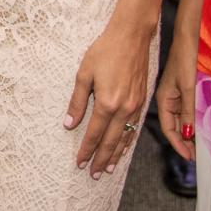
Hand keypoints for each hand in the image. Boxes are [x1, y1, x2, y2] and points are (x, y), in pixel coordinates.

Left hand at [66, 17, 154, 176]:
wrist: (131, 36)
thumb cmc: (105, 51)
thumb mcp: (84, 74)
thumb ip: (77, 102)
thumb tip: (69, 124)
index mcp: (107, 103)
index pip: (94, 134)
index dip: (86, 150)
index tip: (79, 163)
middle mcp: (123, 108)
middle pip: (111, 141)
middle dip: (100, 159)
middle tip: (93, 174)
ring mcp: (135, 105)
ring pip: (125, 137)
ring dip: (116, 154)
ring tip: (107, 168)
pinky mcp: (142, 100)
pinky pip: (134, 127)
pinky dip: (128, 141)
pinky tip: (123, 147)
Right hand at [156, 35, 198, 162]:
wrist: (187, 38)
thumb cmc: (185, 60)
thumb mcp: (188, 88)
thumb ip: (188, 111)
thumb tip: (188, 133)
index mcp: (164, 100)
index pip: (169, 129)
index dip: (178, 144)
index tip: (188, 157)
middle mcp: (167, 100)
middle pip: (174, 126)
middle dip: (183, 142)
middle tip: (195, 156)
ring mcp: (174, 95)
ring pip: (180, 120)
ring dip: (188, 133)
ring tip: (198, 146)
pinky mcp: (182, 90)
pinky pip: (185, 111)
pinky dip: (191, 121)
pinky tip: (199, 127)